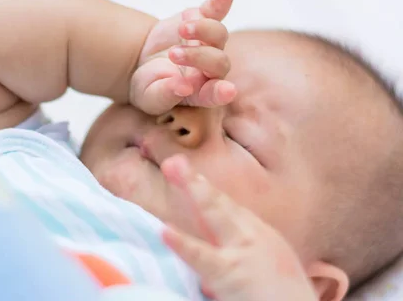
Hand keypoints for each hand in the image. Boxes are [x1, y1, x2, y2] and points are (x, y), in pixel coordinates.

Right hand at [129, 0, 236, 115]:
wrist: (141, 61)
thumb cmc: (148, 86)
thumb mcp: (149, 96)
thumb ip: (165, 95)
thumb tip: (184, 87)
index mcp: (200, 92)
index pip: (215, 93)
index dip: (221, 92)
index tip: (227, 91)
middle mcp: (210, 69)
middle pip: (219, 62)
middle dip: (198, 57)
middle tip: (173, 55)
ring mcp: (208, 43)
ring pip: (219, 35)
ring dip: (203, 30)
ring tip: (182, 29)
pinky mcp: (201, 20)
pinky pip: (215, 10)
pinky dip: (221, 0)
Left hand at [160, 155, 316, 300]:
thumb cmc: (282, 299)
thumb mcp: (264, 269)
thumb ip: (237, 258)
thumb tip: (207, 270)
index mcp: (260, 236)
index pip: (227, 207)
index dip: (204, 187)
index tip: (187, 172)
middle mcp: (254, 237)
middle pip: (221, 204)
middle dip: (197, 181)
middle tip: (174, 162)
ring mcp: (243, 252)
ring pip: (216, 215)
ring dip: (196, 191)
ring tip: (173, 171)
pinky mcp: (231, 273)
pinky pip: (203, 257)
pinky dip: (184, 244)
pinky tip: (166, 231)